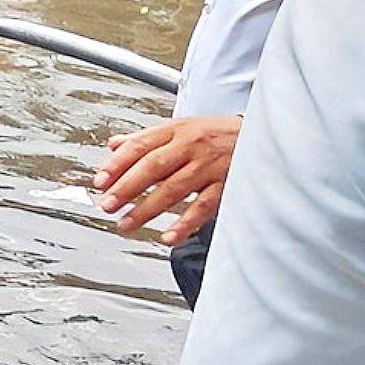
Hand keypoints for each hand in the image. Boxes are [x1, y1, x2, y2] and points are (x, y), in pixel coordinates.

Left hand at [97, 114, 239, 242]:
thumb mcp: (183, 127)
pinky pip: (203, 207)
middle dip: (126, 187)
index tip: (100, 182)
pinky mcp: (228, 185)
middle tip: (107, 205)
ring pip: (174, 189)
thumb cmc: (219, 135)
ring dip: (147, 209)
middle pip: (153, 166)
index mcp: (177, 129)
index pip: (140, 145)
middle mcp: (192, 145)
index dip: (117, 164)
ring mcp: (210, 165)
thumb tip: (114, 144)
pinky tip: (168, 237)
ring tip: (126, 224)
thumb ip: (148, 137)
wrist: (264, 136)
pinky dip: (185, 224)